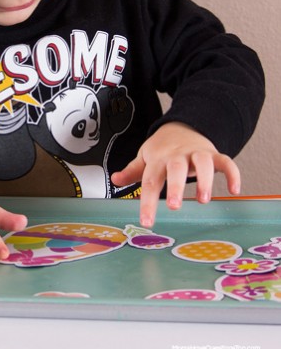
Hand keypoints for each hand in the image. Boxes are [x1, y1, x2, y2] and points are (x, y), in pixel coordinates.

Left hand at [111, 122, 240, 227]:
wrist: (183, 126)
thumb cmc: (163, 148)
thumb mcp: (145, 157)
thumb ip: (133, 171)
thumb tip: (114, 179)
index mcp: (158, 159)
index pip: (150, 180)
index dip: (147, 202)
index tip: (146, 221)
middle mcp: (177, 156)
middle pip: (175, 168)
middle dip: (175, 186)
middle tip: (173, 206)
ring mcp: (196, 154)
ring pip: (202, 162)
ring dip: (204, 179)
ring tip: (203, 199)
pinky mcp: (214, 154)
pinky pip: (225, 161)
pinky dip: (232, 173)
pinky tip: (234, 189)